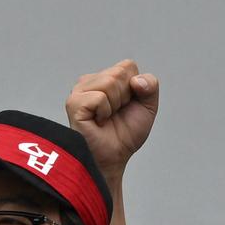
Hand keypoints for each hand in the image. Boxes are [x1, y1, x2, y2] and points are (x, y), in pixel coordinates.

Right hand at [66, 60, 160, 179]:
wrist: (114, 158)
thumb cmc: (125, 134)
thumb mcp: (148, 106)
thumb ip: (151, 86)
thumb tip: (136, 80)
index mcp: (105, 78)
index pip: (128, 66)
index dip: (134, 88)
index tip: (126, 106)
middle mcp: (89, 81)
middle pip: (119, 72)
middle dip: (125, 97)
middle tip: (115, 114)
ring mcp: (79, 91)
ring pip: (109, 82)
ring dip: (115, 105)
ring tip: (106, 118)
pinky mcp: (74, 103)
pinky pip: (99, 97)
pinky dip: (104, 112)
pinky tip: (97, 122)